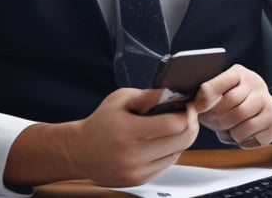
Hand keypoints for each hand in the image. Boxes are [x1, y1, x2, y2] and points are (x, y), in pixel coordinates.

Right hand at [5, 87, 198, 187]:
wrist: (80, 152)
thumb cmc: (100, 122)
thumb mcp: (120, 99)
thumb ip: (148, 95)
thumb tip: (173, 92)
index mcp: (129, 131)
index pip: (174, 125)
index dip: (187, 113)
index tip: (187, 105)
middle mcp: (134, 154)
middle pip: (182, 141)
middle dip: (190, 124)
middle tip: (187, 114)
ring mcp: (138, 170)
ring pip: (178, 153)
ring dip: (182, 139)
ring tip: (173, 126)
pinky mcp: (140, 180)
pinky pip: (168, 164)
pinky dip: (171, 151)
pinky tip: (162, 141)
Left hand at [192, 64, 271, 147]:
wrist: (269, 111)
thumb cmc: (238, 102)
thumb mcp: (224, 91)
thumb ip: (209, 93)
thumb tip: (192, 104)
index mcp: (239, 73)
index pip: (219, 82)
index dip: (205, 97)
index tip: (197, 107)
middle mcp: (256, 84)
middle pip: (230, 101)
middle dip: (216, 115)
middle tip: (211, 121)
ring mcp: (267, 102)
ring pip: (240, 118)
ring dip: (227, 128)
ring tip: (226, 127)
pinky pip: (249, 133)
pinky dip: (238, 137)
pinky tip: (239, 132)